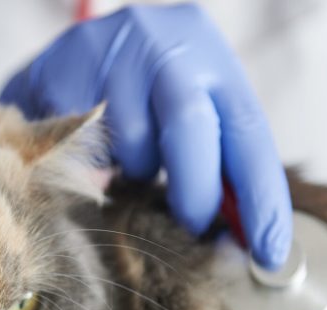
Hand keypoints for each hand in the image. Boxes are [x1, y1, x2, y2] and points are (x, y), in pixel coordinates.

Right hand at [0, 3, 292, 268]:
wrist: (73, 56)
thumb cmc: (144, 97)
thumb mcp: (189, 110)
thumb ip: (216, 160)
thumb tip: (240, 234)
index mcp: (208, 53)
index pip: (246, 129)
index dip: (261, 197)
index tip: (268, 252)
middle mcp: (161, 42)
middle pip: (189, 124)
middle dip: (195, 191)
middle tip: (193, 225)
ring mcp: (107, 50)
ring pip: (130, 141)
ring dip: (135, 172)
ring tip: (127, 164)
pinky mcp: (58, 69)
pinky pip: (79, 146)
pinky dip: (91, 166)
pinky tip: (89, 153)